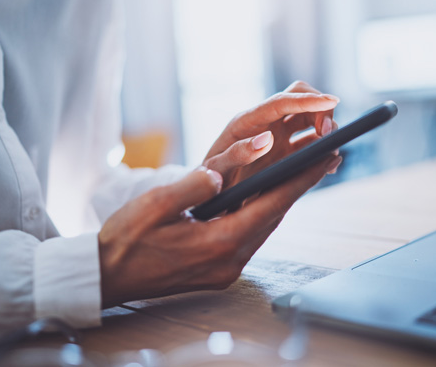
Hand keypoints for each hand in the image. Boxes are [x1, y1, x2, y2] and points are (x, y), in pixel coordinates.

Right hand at [98, 156, 340, 306]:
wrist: (108, 276)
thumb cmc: (127, 239)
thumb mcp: (156, 205)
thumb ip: (194, 184)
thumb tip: (221, 172)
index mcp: (219, 243)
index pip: (271, 205)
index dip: (301, 180)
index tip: (326, 159)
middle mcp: (229, 261)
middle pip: (274, 217)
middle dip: (298, 187)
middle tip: (324, 159)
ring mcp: (226, 270)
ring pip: (264, 227)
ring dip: (281, 200)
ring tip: (302, 173)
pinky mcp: (219, 271)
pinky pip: (249, 237)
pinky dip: (261, 213)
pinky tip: (265, 197)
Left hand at [203, 81, 339, 191]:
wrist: (207, 192)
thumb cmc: (207, 180)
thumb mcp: (215, 170)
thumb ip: (236, 154)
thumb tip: (265, 139)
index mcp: (246, 122)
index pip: (281, 102)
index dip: (308, 100)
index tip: (333, 101)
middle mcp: (263, 122)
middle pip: (300, 97)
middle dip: (320, 109)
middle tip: (328, 135)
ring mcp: (276, 134)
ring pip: (309, 116)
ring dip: (326, 127)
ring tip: (330, 153)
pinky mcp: (284, 149)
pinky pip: (311, 139)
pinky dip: (324, 147)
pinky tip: (327, 164)